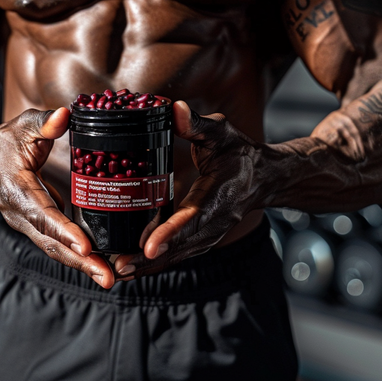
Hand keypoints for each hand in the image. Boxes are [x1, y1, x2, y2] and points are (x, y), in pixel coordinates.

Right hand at [0, 108, 113, 287]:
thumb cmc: (10, 141)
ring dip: (81, 265)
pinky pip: (57, 244)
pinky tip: (101, 266)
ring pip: (53, 248)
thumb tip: (64, 115)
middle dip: (78, 260)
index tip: (85, 246)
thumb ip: (44, 122)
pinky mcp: (38, 227)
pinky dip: (77, 257)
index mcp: (15, 187)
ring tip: (108, 277)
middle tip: (106, 275)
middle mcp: (19, 212)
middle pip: (49, 240)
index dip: (62, 230)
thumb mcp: (24, 125)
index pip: (40, 212)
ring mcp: (27, 223)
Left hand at [114, 101, 259, 279]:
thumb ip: (197, 123)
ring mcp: (210, 234)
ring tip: (118, 272)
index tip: (148, 247)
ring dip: (148, 266)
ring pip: (178, 255)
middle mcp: (215, 221)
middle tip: (118, 268)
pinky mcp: (202, 238)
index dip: (171, 233)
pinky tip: (132, 267)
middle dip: (149, 260)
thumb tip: (175, 110)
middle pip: (180, 246)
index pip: (193, 217)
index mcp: (219, 195)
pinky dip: (156, 263)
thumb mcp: (221, 132)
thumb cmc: (240, 153)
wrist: (264, 178)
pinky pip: (179, 253)